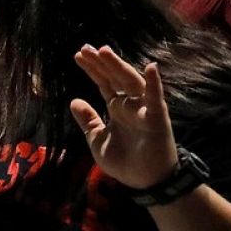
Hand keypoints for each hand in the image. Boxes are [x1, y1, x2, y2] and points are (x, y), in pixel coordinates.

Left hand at [69, 45, 178, 189]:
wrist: (145, 182)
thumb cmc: (124, 161)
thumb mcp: (98, 139)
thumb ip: (88, 120)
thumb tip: (73, 101)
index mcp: (117, 107)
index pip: (103, 82)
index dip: (92, 69)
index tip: (79, 54)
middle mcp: (131, 104)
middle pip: (115, 78)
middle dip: (101, 63)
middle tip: (86, 48)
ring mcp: (144, 110)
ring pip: (131, 83)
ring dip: (118, 67)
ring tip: (104, 51)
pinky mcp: (157, 120)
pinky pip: (156, 99)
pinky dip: (154, 84)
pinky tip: (151, 68)